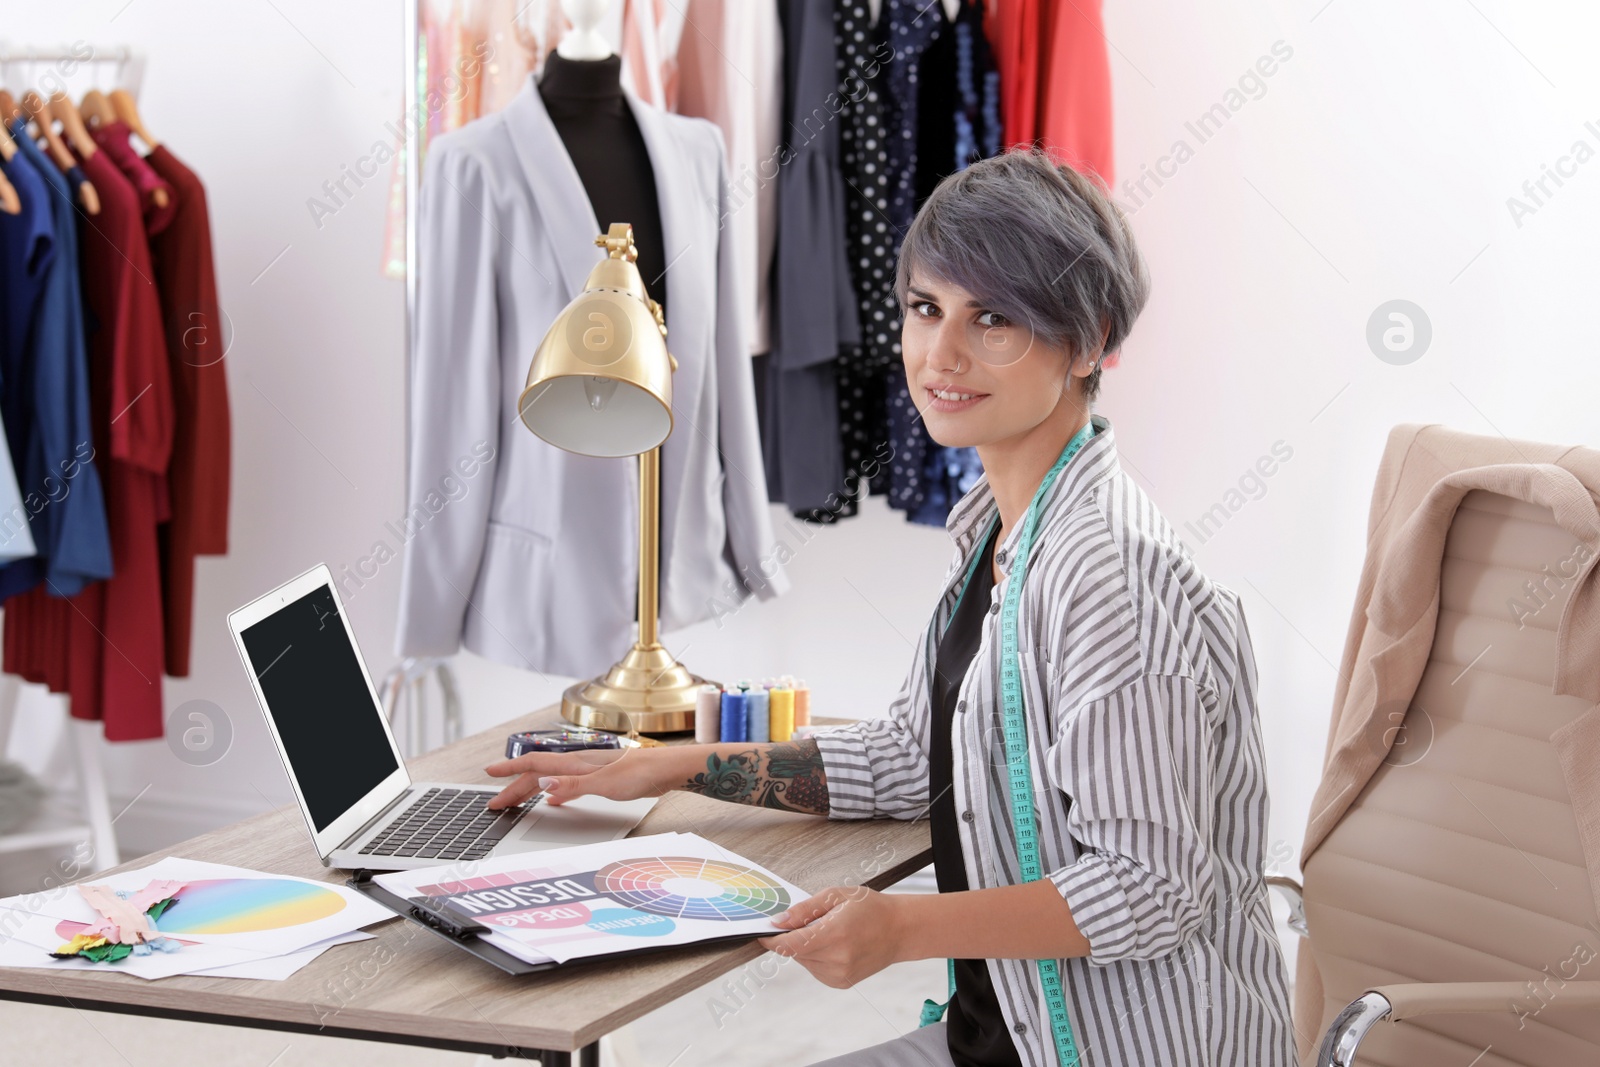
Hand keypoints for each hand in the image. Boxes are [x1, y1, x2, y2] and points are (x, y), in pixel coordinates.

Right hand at [483, 747, 664, 808]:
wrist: (667, 770)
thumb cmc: (642, 773)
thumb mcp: (605, 784)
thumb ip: (573, 785)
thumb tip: (543, 784)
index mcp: (576, 763)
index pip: (535, 764)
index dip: (511, 770)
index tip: (489, 773)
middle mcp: (579, 764)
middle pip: (539, 773)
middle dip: (514, 786)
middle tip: (496, 801)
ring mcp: (589, 771)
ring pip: (551, 778)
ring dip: (530, 788)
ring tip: (515, 799)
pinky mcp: (600, 779)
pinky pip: (567, 784)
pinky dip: (553, 792)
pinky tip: (552, 799)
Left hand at [757, 887, 907, 987]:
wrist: (900, 930)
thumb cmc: (870, 908)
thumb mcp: (836, 896)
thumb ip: (804, 910)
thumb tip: (778, 922)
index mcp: (835, 934)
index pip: (790, 944)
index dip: (772, 939)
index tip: (763, 932)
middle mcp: (837, 959)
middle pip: (795, 952)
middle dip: (794, 937)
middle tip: (812, 921)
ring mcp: (840, 974)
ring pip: (804, 961)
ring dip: (806, 948)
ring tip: (830, 932)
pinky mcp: (841, 983)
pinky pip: (815, 969)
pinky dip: (817, 957)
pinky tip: (835, 945)